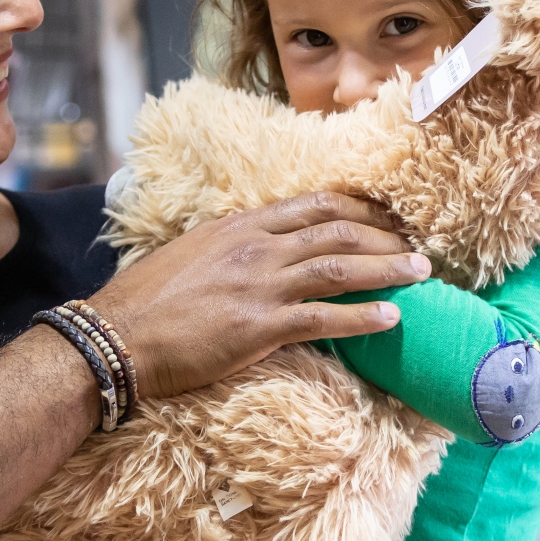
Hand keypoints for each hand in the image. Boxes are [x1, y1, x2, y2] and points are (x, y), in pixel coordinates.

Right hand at [90, 192, 428, 398]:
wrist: (118, 336)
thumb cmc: (145, 301)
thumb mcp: (190, 255)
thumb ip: (229, 248)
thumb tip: (255, 250)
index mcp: (239, 226)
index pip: (313, 204)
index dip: (358, 207)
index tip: (386, 215)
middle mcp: (256, 247)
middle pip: (337, 230)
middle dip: (384, 235)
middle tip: (417, 245)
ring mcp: (261, 285)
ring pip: (341, 266)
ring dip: (388, 269)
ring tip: (422, 273)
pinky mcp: (261, 326)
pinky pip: (326, 317)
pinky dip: (365, 316)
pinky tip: (393, 317)